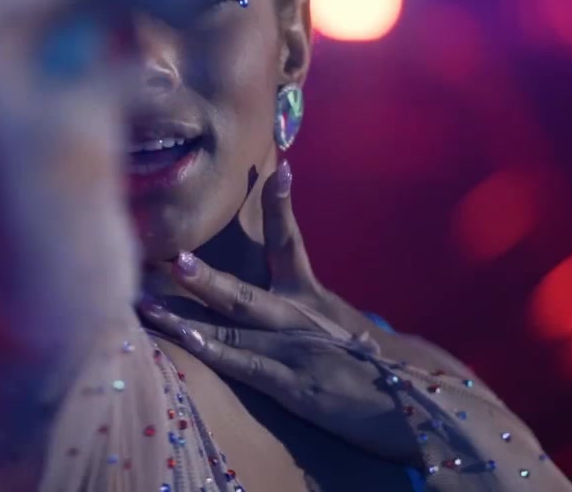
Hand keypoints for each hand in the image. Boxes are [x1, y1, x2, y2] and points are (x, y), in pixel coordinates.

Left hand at [138, 162, 491, 465]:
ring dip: (186, 314)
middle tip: (170, 254)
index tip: (275, 168)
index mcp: (313, 298)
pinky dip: (214, 350)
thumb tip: (283, 296)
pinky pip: (245, 364)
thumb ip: (312, 313)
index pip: (289, 241)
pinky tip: (186, 340)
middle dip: (203, 274)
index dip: (279, 205)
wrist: (423, 403)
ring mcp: (295, 349)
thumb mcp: (346, 329)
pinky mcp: (294, 383)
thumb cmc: (380, 368)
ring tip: (148, 302)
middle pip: (243, 288)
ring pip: (231, 326)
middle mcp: (301, 316)